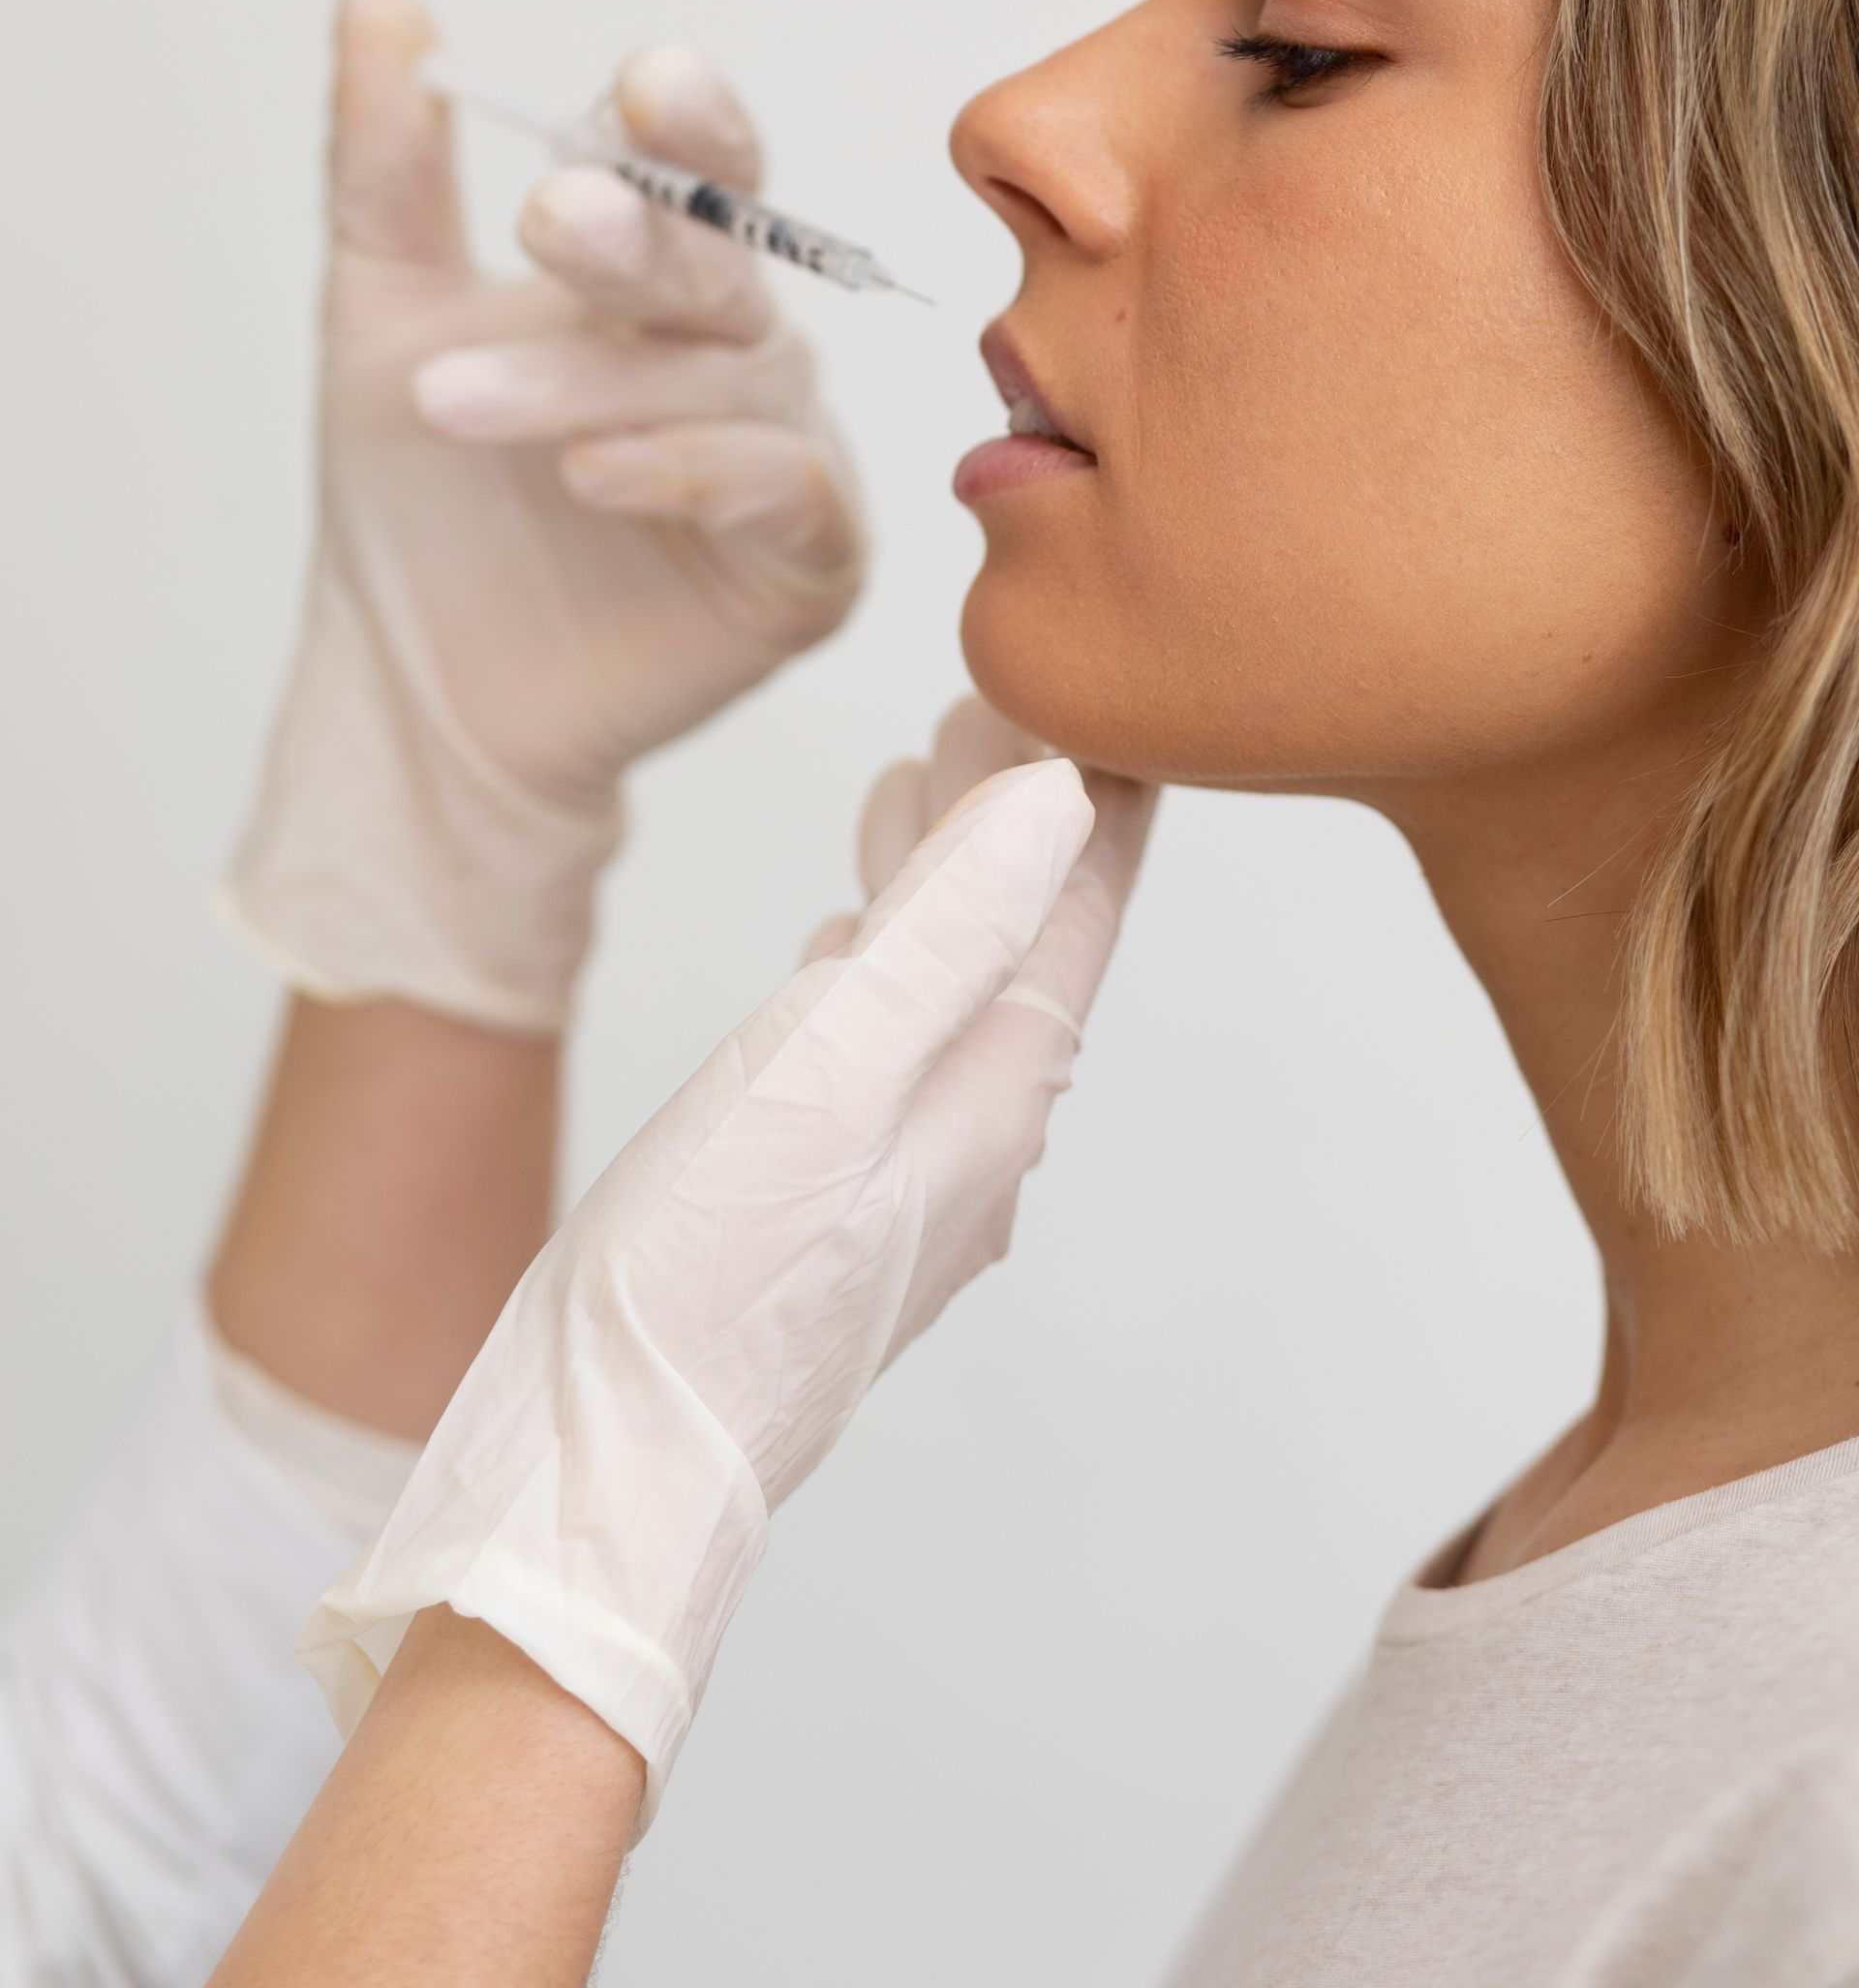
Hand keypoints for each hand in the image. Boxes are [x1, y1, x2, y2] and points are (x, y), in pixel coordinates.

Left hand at [218, 0, 862, 1031]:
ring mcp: (790, 454)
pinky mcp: (810, 564)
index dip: (686, 123)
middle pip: (721, 266)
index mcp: (666, 274)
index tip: (643, 83)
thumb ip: (391, 163)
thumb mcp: (381, 313)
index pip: (703, 168)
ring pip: (727, 381)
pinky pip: (778, 492)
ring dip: (589, 382)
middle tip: (549, 219)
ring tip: (450, 404)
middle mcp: (745, 350)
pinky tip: (590, 474)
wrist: (422, 687)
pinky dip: (685, 474)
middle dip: (638, 238)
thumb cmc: (420, 502)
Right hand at [300, 718, 1154, 1837]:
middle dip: (1019, 819)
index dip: (1090, 791)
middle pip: (1024, 942)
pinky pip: (888, 1045)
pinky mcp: (837, 1205)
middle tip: (999, 696)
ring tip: (924, 777)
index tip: (1089, 684)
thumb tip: (1060, 801)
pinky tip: (846, 932)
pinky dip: (880, 958)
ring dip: (947, 882)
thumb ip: (947, 928)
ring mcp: (910, 1180)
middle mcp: (977, 1141)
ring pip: (952, 990)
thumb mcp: (826, 1066)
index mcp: (994, 1097)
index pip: (1077, 910)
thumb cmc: (704, 1273)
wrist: (608, 1461)